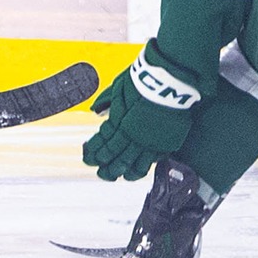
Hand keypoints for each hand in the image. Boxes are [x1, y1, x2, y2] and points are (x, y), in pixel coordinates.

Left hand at [82, 45, 200, 181]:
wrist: (169, 81)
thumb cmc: (144, 80)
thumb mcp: (119, 87)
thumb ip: (107, 101)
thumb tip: (95, 111)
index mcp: (120, 123)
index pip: (103, 143)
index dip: (94, 152)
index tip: (88, 157)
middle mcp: (134, 136)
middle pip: (116, 157)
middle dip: (106, 167)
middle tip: (100, 173)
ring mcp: (150, 141)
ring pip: (134, 164)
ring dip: (123, 172)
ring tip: (117, 176)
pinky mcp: (166, 143)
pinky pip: (152, 161)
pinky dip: (142, 169)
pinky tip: (136, 172)